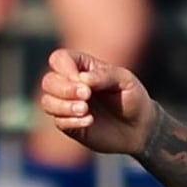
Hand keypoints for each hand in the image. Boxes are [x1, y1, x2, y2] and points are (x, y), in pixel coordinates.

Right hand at [38, 48, 157, 155]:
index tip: (82, 80)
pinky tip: (89, 121)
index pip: (59, 59)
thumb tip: (81, 78)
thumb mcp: (125, 80)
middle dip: (64, 89)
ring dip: (63, 106)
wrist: (139, 127)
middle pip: (48, 81)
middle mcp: (69, 84)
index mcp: (82, 67)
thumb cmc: (132, 97)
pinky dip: (71, 121)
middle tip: (86, 96)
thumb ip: (104, 75)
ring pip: (47, 102)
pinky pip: (58, 121)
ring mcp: (67, 105)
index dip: (65, 68)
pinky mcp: (68, 124)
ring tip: (85, 110)